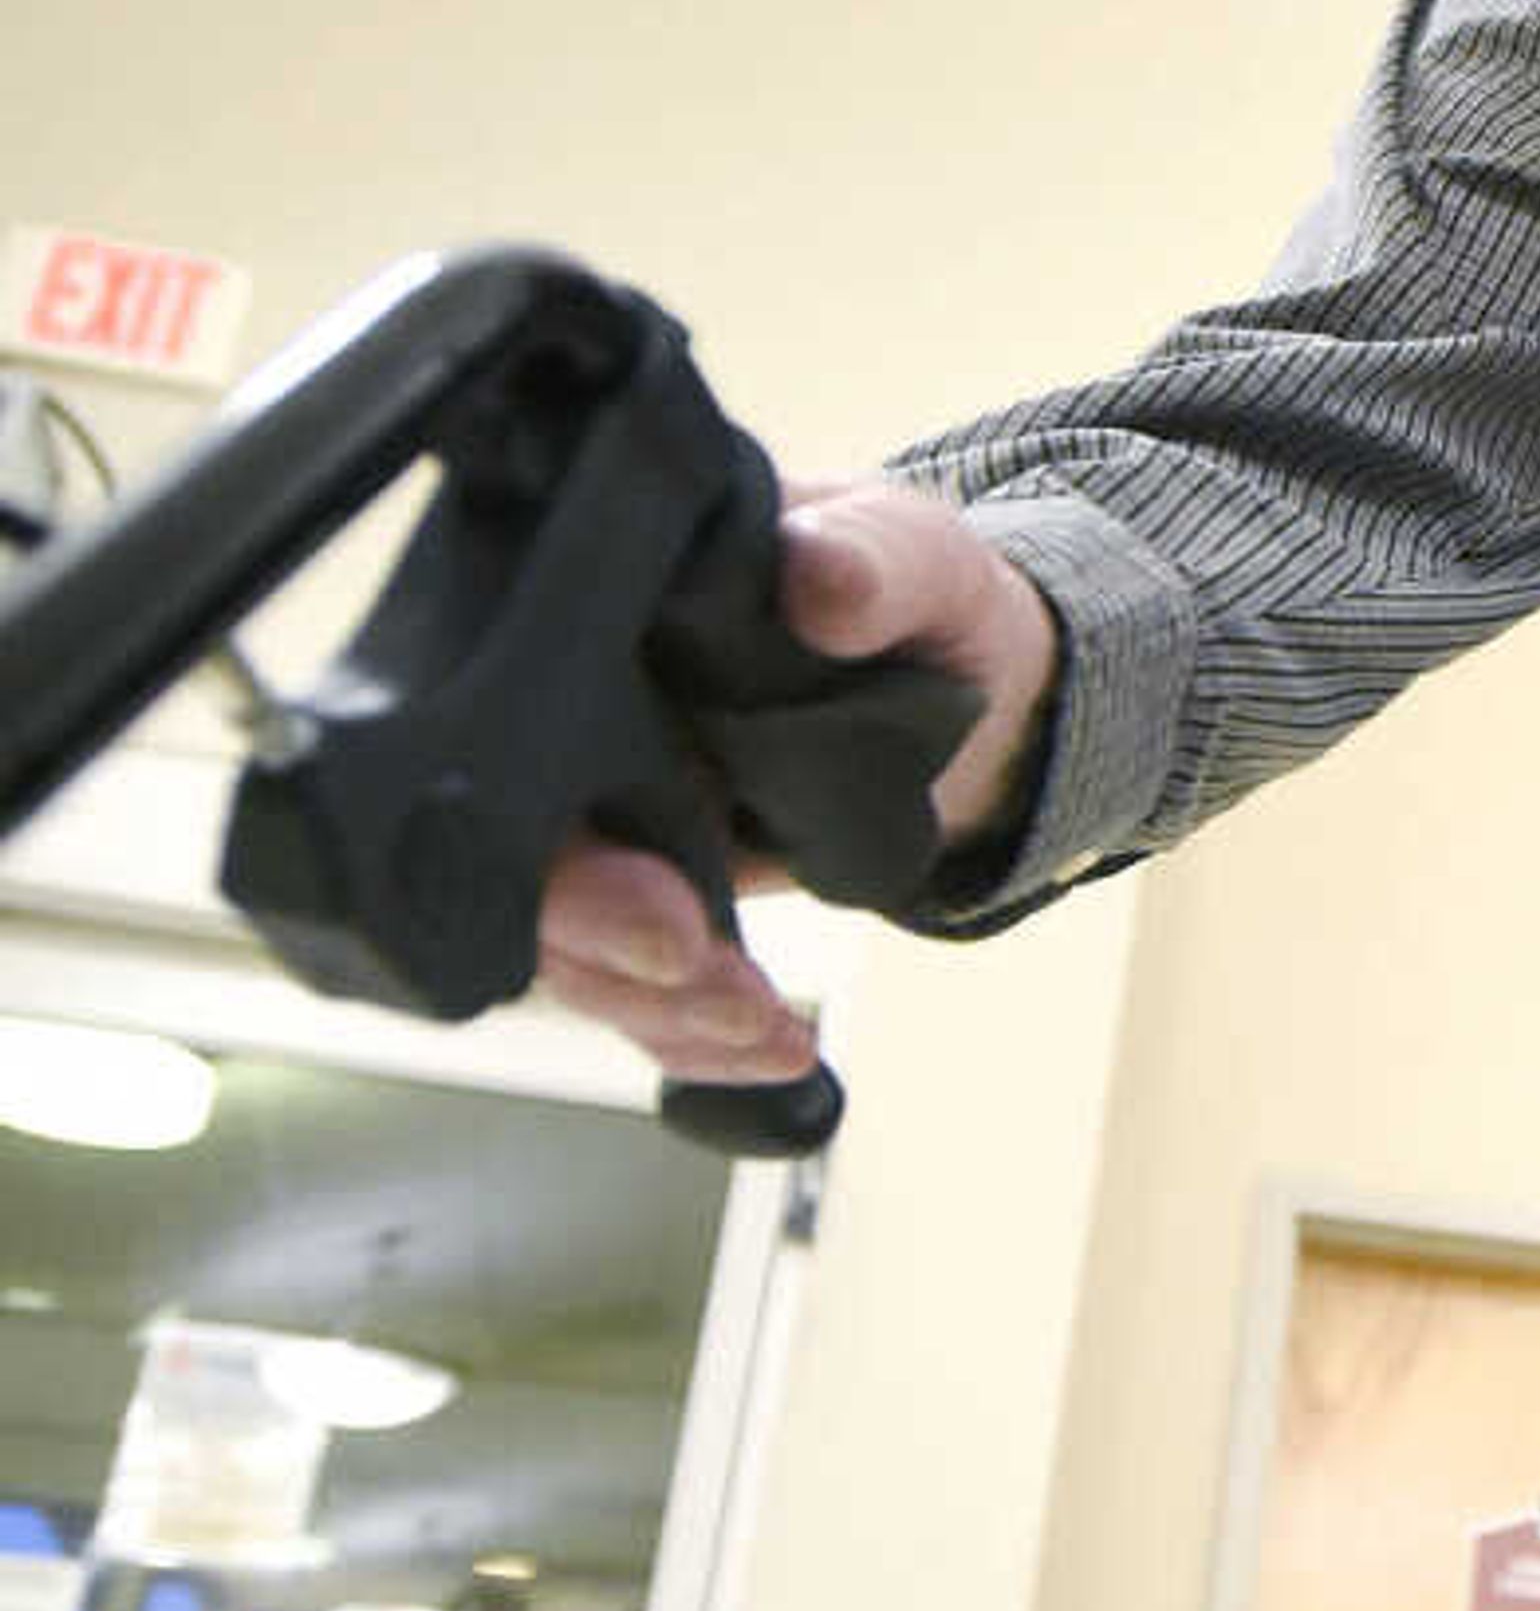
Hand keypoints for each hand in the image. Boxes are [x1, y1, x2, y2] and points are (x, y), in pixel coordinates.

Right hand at [534, 478, 1057, 1087]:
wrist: (974, 683)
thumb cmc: (914, 592)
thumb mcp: (909, 552)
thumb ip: (866, 558)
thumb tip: (819, 576)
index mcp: (600, 618)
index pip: (495, 704)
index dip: (519, 796)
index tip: (627, 868)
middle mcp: (578, 725)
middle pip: (517, 850)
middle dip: (589, 928)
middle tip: (683, 956)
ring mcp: (613, 821)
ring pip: (573, 947)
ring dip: (656, 1004)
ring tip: (760, 1021)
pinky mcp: (664, 898)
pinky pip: (645, 995)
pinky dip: (698, 1043)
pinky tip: (772, 1058)